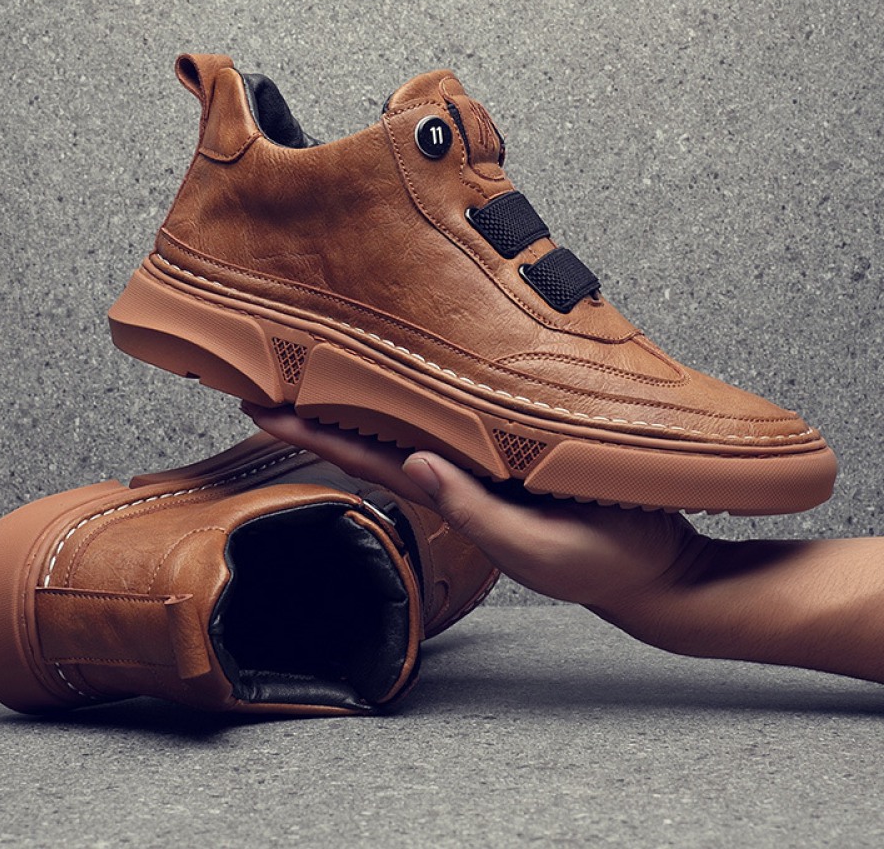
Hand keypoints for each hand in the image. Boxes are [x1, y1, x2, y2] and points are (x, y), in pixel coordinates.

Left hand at [241, 404, 703, 612]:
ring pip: (413, 410)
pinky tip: (415, 358)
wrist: (652, 565)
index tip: (261, 407)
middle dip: (323, 399)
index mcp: (453, 492)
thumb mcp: (533, 546)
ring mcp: (486, 452)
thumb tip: (413, 464)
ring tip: (326, 347)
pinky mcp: (519, 438)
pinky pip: (461, 403)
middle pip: (377, 426)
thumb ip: (472, 510)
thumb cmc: (597, 562)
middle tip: (270, 359)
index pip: (366, 458)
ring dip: (366, 384)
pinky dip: (428, 381)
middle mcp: (459, 466)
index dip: (312, 434)